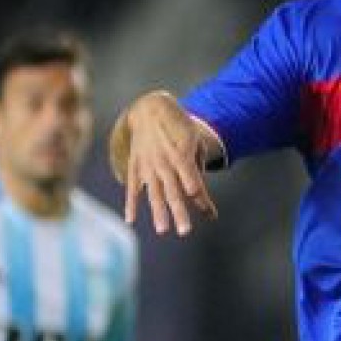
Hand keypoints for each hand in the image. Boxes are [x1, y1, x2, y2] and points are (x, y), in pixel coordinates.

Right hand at [115, 93, 217, 235]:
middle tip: (185, 231)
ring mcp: (147, 165)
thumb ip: (197, 164)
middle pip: (173, 192)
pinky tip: (131, 220)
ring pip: (153, 193)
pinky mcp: (135, 166)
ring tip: (163, 230)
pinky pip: (132, 188)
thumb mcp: (194, 139)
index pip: (194, 182)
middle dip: (180, 212)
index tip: (210, 213)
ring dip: (158, 213)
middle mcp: (164, 162)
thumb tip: (194, 191)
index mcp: (182, 155)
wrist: (149, 108)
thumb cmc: (178, 126)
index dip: (202, 198)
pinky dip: (130, 204)